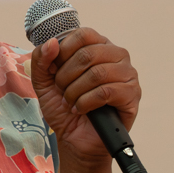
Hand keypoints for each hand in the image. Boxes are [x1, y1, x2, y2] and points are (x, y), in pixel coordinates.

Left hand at [31, 27, 140, 162]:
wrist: (73, 138)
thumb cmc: (63, 107)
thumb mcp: (43, 82)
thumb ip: (41, 60)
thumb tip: (52, 42)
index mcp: (98, 47)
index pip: (83, 34)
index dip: (63, 51)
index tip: (54, 70)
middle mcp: (116, 56)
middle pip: (87, 54)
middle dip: (66, 76)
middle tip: (62, 91)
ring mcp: (127, 74)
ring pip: (97, 73)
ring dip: (75, 91)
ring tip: (70, 102)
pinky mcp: (132, 95)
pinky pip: (106, 91)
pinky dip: (86, 103)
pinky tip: (81, 109)